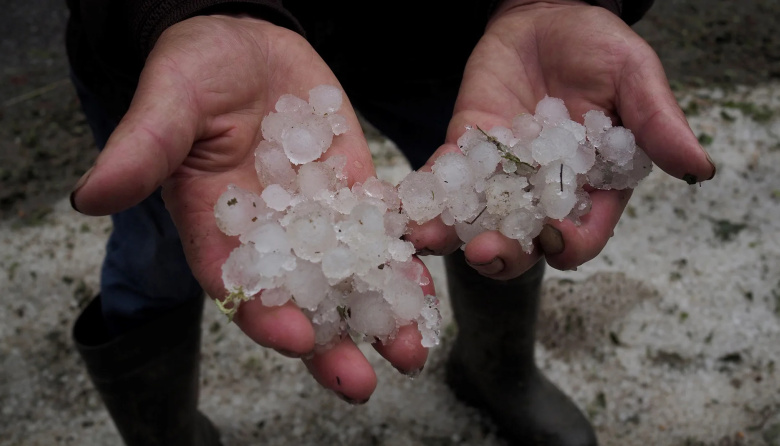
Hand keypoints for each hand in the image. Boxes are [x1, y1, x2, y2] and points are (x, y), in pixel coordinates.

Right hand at [69, 15, 429, 401]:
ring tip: (414, 345)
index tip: (295, 341)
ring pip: (350, 274)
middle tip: (365, 381)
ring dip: (381, 312)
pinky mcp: (352, 189)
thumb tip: (89, 195)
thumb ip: (142, 149)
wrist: (244, 42)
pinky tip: (430, 284)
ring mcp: (317, 215)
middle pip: (302, 299)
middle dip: (332, 342)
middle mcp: (272, 234)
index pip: (238, 285)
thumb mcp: (167, 103)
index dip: (264, 317)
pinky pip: (381, 229)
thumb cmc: (194, 70)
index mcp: (218, 228)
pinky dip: (405, 257)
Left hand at [407, 0, 714, 278]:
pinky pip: (445, 180)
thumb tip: (699, 168)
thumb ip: (657, 122)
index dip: (570, 245)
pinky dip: (426, 195)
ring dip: (452, 238)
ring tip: (429, 241)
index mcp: (593, 187)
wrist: (545, 12)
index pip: (583, 234)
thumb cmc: (597, 44)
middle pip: (524, 244)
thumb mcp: (633, 76)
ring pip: (478, 223)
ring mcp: (501, 176)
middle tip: (482, 252)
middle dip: (503, 255)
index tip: (553, 238)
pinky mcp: (467, 150)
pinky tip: (407, 208)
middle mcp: (545, 193)